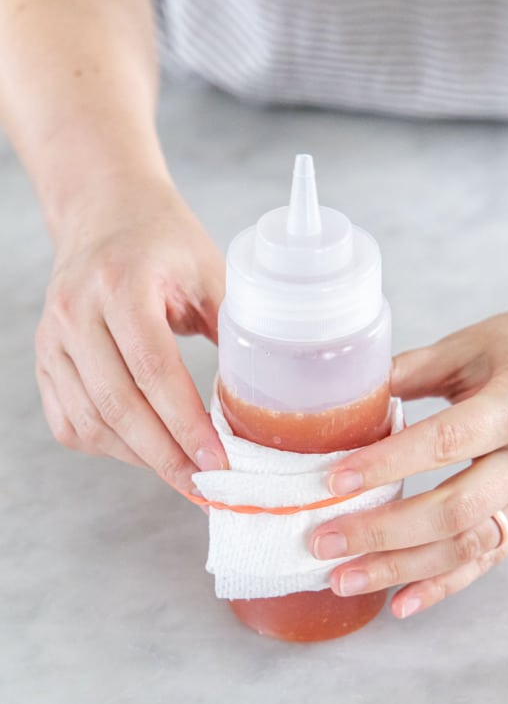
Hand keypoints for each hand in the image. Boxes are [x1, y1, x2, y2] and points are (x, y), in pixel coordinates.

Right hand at [35, 176, 227, 490]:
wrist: (104, 213)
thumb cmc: (164, 240)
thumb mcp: (208, 269)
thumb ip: (234, 327)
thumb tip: (265, 398)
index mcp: (119, 283)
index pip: (153, 370)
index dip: (186, 425)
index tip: (219, 463)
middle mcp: (75, 313)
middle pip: (118, 406)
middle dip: (167, 458)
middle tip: (206, 490)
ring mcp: (52, 339)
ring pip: (91, 422)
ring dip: (141, 459)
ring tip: (185, 477)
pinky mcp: (46, 360)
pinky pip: (71, 422)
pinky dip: (110, 448)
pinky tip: (146, 454)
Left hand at [310, 290, 507, 616]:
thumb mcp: (473, 345)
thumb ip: (412, 369)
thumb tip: (347, 395)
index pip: (444, 443)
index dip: (387, 465)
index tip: (335, 481)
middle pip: (453, 510)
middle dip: (382, 533)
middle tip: (324, 541)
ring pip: (466, 546)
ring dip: (401, 569)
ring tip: (343, 579)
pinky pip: (487, 561)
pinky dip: (443, 586)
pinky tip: (400, 603)